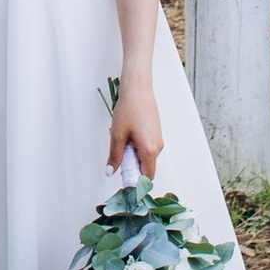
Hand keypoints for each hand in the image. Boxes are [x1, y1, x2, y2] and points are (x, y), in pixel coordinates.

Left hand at [107, 69, 162, 185]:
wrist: (138, 89)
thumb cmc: (128, 110)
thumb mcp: (117, 135)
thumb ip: (115, 156)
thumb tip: (110, 172)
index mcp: (150, 150)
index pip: (146, 176)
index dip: (135, 181)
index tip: (123, 179)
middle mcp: (158, 147)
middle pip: (146, 167)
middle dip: (132, 165)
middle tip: (118, 155)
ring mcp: (158, 139)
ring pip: (146, 156)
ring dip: (133, 154)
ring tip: (122, 138)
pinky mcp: (156, 132)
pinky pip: (147, 146)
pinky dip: (137, 145)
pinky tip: (127, 133)